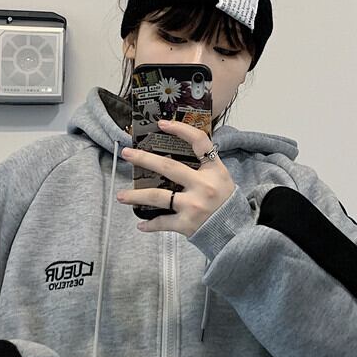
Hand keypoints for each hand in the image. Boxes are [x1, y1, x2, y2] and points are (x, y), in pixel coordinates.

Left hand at [118, 119, 235, 237]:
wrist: (235, 232)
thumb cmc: (226, 204)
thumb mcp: (222, 178)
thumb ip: (205, 165)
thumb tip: (180, 151)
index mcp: (214, 171)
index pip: (199, 142)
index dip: (180, 129)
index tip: (162, 124)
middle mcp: (203, 186)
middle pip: (168, 167)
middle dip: (144, 159)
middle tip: (126, 154)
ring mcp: (193, 205)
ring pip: (157, 196)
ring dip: (136, 196)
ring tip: (121, 196)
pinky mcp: (187, 224)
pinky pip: (163, 222)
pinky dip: (150, 225)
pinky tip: (140, 225)